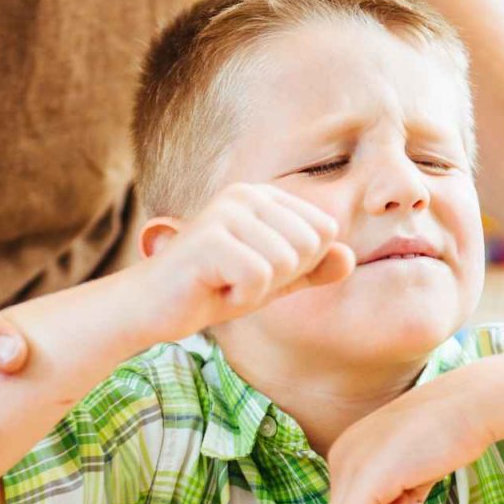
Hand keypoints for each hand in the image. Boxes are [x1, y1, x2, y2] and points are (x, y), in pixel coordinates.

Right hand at [141, 183, 354, 338]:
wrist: (153, 308)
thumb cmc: (212, 289)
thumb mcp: (274, 281)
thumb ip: (313, 269)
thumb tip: (350, 257)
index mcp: (265, 196)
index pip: (324, 230)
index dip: (300, 265)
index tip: (259, 270)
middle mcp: (246, 195)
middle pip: (309, 244)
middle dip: (281, 278)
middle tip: (239, 279)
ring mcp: (226, 213)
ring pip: (286, 262)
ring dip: (259, 289)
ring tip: (225, 283)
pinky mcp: (210, 239)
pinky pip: (259, 278)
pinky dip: (241, 298)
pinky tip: (214, 289)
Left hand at [326, 371, 492, 503]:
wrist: (470, 404)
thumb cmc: (450, 433)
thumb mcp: (410, 470)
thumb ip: (393, 497)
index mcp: (348, 452)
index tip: (406, 499)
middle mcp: (340, 456)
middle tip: (408, 499)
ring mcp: (348, 464)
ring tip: (410, 493)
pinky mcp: (362, 476)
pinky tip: (408, 496)